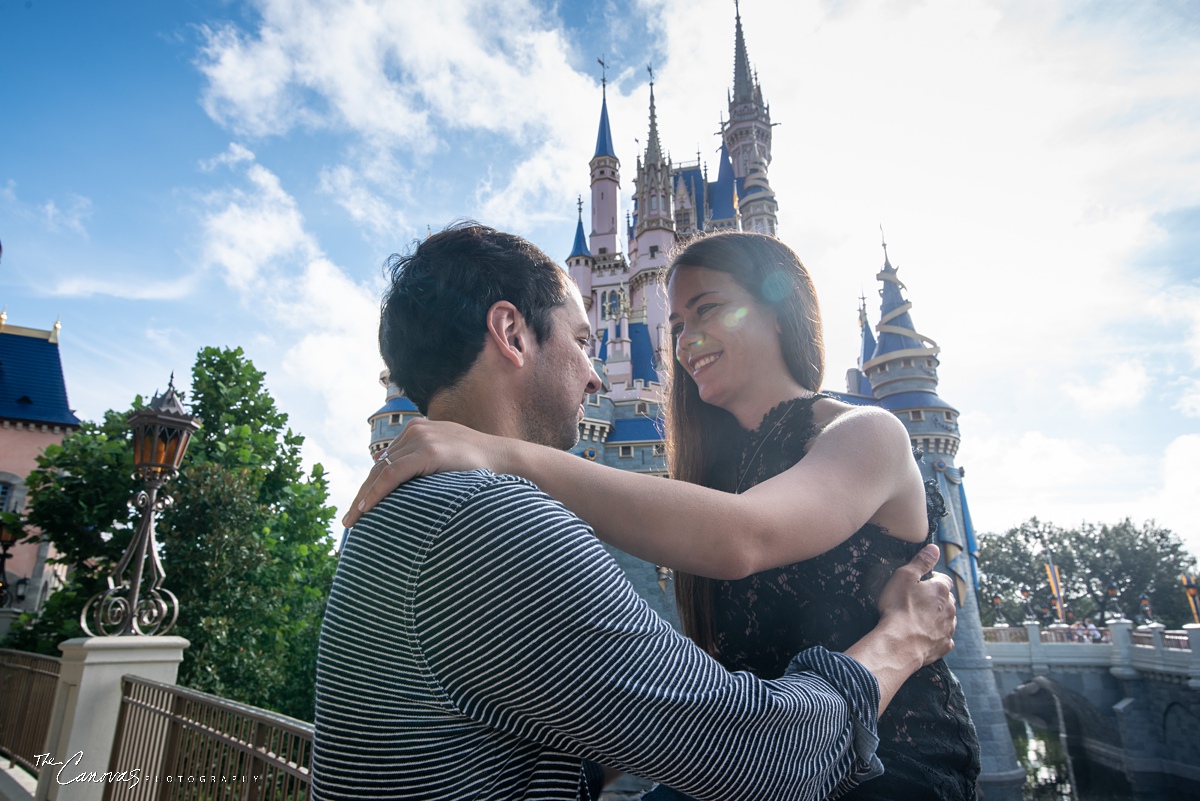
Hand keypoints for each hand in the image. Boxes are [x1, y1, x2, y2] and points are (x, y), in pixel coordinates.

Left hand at [343, 419, 507, 526]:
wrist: (507, 460)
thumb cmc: (483, 468)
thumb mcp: (450, 461)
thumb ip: (430, 466)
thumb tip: (412, 489)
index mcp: (420, 430)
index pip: (387, 461)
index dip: (370, 486)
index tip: (360, 508)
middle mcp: (417, 430)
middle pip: (379, 466)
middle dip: (362, 493)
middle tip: (350, 519)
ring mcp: (422, 438)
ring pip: (381, 471)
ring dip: (364, 497)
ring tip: (354, 520)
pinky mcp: (428, 450)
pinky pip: (392, 474)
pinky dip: (376, 492)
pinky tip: (367, 508)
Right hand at [876, 544, 956, 667]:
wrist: (899, 643)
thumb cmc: (898, 608)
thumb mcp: (904, 577)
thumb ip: (921, 561)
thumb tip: (934, 548)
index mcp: (941, 590)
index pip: (944, 579)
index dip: (933, 579)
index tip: (921, 583)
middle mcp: (950, 609)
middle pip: (947, 600)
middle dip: (936, 599)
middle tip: (917, 601)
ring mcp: (948, 629)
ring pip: (948, 619)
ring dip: (938, 617)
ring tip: (920, 619)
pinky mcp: (944, 646)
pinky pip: (945, 638)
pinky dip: (938, 636)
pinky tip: (926, 637)